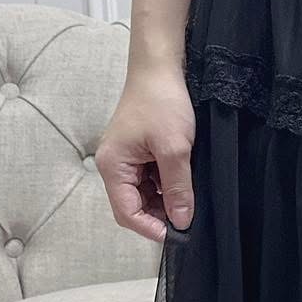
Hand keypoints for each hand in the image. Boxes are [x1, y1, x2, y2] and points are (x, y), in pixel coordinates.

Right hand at [96, 64, 196, 241]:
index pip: (126, 213)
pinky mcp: (140, 152)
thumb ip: (177, 187)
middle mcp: (115, 165)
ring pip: (145, 194)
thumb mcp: (175, 148)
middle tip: (188, 220)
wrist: (161, 67)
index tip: (177, 234)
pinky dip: (167, 185)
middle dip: (159, 215)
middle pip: (134, 206)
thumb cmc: (162, 101)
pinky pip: (151, 179)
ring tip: (189, 198)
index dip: (151, 228)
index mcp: (113, 166)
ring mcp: (127, 159)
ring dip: (165, 200)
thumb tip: (181, 221)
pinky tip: (184, 182)